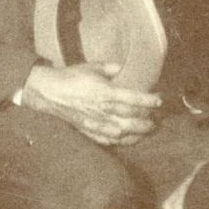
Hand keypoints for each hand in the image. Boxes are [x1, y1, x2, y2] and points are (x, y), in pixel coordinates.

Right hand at [22, 62, 160, 145]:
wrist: (48, 92)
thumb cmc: (70, 77)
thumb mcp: (91, 67)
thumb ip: (110, 68)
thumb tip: (123, 67)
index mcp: (105, 92)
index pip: (133, 99)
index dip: (149, 100)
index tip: (159, 100)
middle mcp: (103, 110)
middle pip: (132, 119)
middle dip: (148, 120)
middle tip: (157, 119)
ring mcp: (97, 124)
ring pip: (124, 133)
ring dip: (139, 132)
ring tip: (148, 129)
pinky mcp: (90, 132)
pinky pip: (111, 141)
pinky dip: (124, 141)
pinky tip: (130, 138)